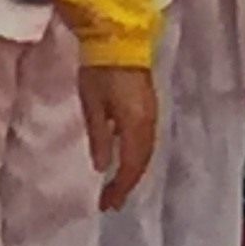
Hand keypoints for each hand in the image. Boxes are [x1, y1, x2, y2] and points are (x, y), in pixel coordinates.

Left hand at [79, 64, 157, 210]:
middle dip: (128, 183)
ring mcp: (152, 114)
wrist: (119, 41)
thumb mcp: (92, 105)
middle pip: (142, 160)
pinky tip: (126, 160)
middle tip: (112, 201)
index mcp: (135, 124)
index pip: (131, 164)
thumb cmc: (100, 71)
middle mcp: (149, 123)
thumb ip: (99, 137)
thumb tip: (102, 166)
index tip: (106, 204)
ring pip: (146, 151)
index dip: (120, 187)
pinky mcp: (149, 107)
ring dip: (134, 170)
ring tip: (119, 186)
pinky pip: (147, 140)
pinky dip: (137, 156)